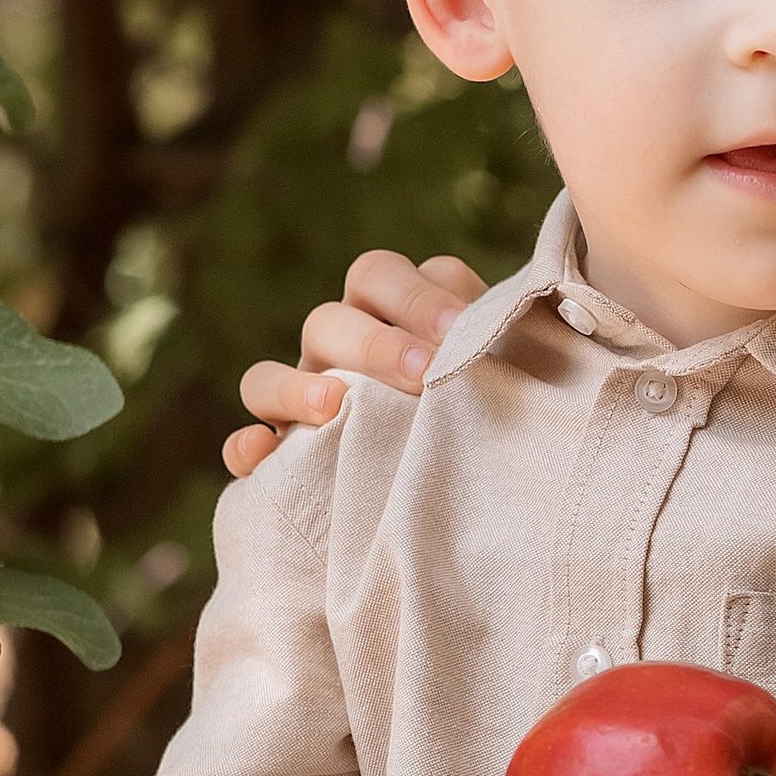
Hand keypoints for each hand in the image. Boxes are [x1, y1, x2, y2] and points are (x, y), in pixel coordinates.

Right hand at [222, 250, 485, 479]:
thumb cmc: (488, 416)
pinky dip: (246, 446)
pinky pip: (244, 449)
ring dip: (298, 384)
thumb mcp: (497, 375)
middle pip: (328, 319)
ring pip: (267, 376)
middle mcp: (335, 354)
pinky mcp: (283, 460)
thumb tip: (532, 326)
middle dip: (374, 341)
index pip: (380, 275)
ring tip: (337, 403)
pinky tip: (264, 452)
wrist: (468, 499)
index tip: (462, 330)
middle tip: (424, 372)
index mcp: (384, 317)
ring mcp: (301, 405)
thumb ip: (497, 344)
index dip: (418, 295)